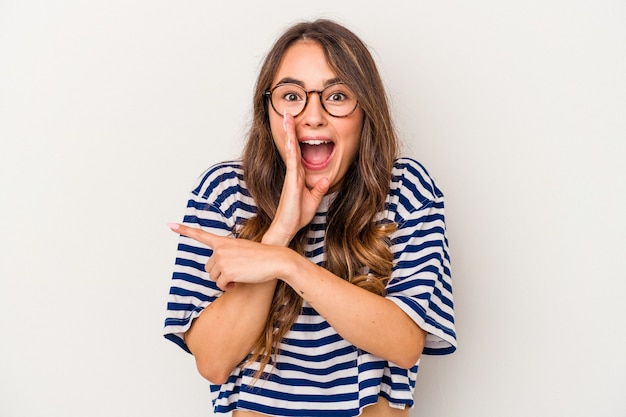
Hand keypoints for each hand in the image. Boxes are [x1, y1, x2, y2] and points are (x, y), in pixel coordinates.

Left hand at [168, 222, 288, 290]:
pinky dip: (228, 286)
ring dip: (225, 280)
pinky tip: (239, 281)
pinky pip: (221, 284)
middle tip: (236, 271)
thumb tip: (220, 272)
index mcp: (223, 241)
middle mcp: (220, 249)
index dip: (184, 230)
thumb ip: (227, 256)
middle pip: (209, 267)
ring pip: (214, 277)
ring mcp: (222, 259)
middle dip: (220, 273)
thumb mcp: (242, 250)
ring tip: (240, 274)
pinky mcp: (226, 271)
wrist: (275, 259)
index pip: (200, 235)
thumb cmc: (262, 257)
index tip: (169, 224)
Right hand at [265, 113, 329, 245]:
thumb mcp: (314, 200)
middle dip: (290, 130)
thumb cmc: (296, 216)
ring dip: (289, 134)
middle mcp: (294, 173)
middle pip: (292, 147)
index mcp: (299, 175)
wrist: (287, 228)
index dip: (296, 138)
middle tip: (287, 113)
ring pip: (291, 150)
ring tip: (287, 118)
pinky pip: (293, 163)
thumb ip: (319, 189)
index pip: (298, 152)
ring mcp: (292, 176)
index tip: (294, 124)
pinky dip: (291, 150)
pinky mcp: (292, 182)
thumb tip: (326, 179)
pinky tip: (290, 140)